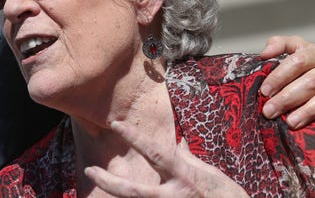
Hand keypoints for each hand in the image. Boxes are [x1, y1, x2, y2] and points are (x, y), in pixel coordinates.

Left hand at [84, 121, 249, 197]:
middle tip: (89, 170)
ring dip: (114, 197)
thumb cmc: (225, 194)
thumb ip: (188, 159)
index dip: (134, 137)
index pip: (154, 152)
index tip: (115, 124)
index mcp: (183, 176)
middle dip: (108, 181)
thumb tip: (177, 145)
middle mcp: (173, 196)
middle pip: (132, 191)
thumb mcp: (208, 173)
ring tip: (96, 184)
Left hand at [259, 35, 314, 132]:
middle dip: (287, 98)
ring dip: (310, 111)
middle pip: (311, 81)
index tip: (264, 91)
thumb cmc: (311, 65)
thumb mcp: (297, 50)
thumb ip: (280, 45)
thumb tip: (264, 54)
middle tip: (269, 112)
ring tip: (291, 123)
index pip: (298, 61)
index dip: (279, 76)